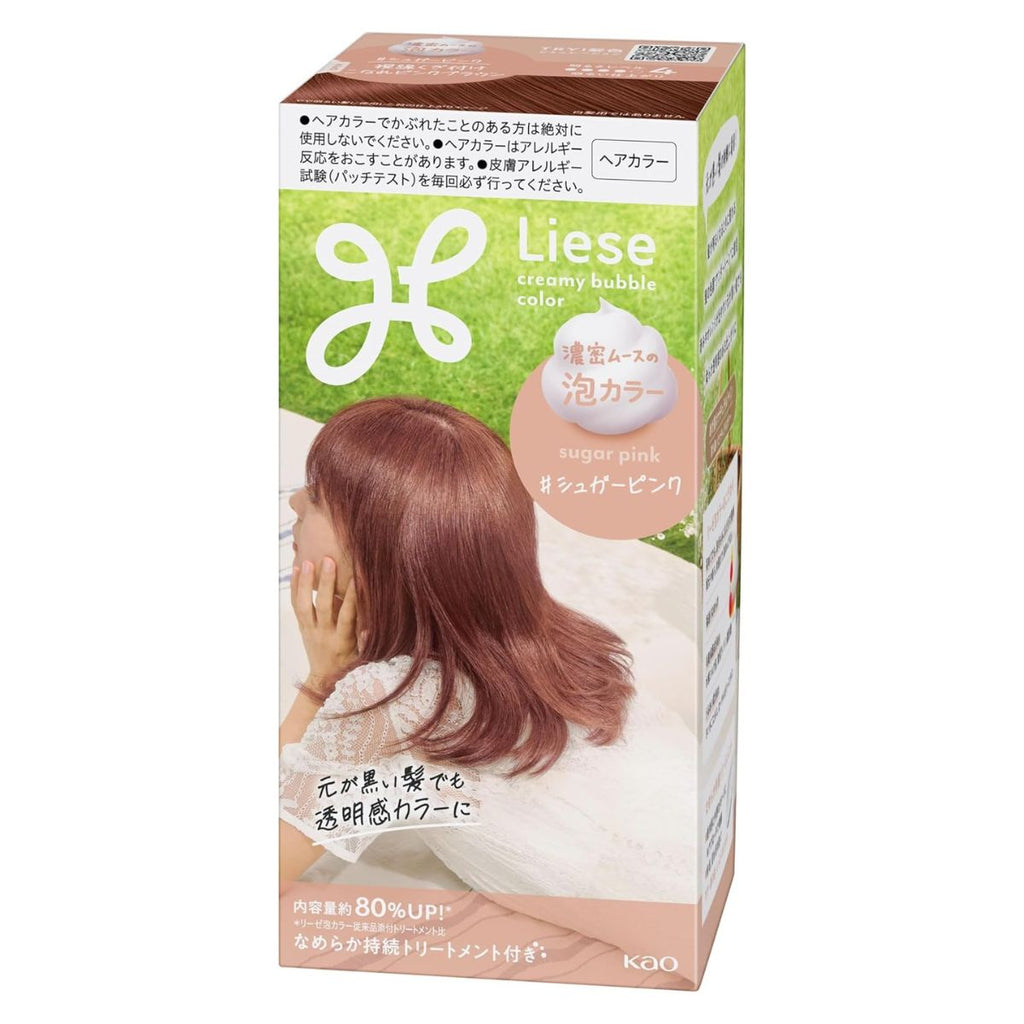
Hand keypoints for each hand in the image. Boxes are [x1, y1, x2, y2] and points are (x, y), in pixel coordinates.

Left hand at [291, 557, 359, 694]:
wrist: (325, 676)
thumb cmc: (349, 664)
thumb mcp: (362, 658)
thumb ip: (366, 642)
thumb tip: (370, 627)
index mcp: (342, 641)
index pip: (347, 616)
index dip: (352, 597)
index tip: (358, 577)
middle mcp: (323, 634)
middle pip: (323, 607)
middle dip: (326, 583)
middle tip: (328, 561)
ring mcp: (310, 629)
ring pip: (304, 605)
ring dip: (305, 583)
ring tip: (308, 562)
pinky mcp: (302, 626)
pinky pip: (295, 606)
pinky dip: (295, 588)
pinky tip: (296, 570)